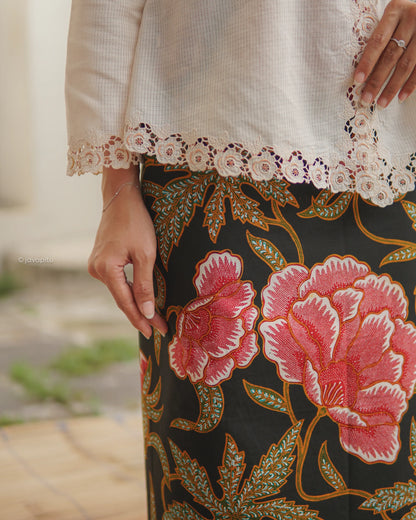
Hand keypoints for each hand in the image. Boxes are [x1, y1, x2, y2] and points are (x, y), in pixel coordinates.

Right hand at [88, 166, 167, 338]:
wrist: (122, 198)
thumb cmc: (137, 223)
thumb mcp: (146, 255)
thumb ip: (145, 285)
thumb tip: (147, 312)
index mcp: (106, 269)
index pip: (126, 302)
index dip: (141, 319)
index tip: (155, 332)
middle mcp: (96, 270)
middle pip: (121, 299)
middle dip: (141, 314)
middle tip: (160, 328)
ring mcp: (95, 265)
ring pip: (119, 291)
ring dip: (135, 303)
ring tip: (153, 318)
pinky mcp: (100, 261)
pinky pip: (116, 282)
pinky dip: (129, 291)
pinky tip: (141, 300)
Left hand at [354, 0, 415, 107]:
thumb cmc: (402, 17)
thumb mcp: (391, 18)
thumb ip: (380, 36)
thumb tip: (361, 71)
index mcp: (395, 10)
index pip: (378, 41)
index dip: (367, 62)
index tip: (358, 80)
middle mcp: (412, 18)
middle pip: (391, 55)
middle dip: (377, 80)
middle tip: (366, 98)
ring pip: (406, 65)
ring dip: (392, 87)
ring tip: (381, 103)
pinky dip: (411, 85)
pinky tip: (401, 97)